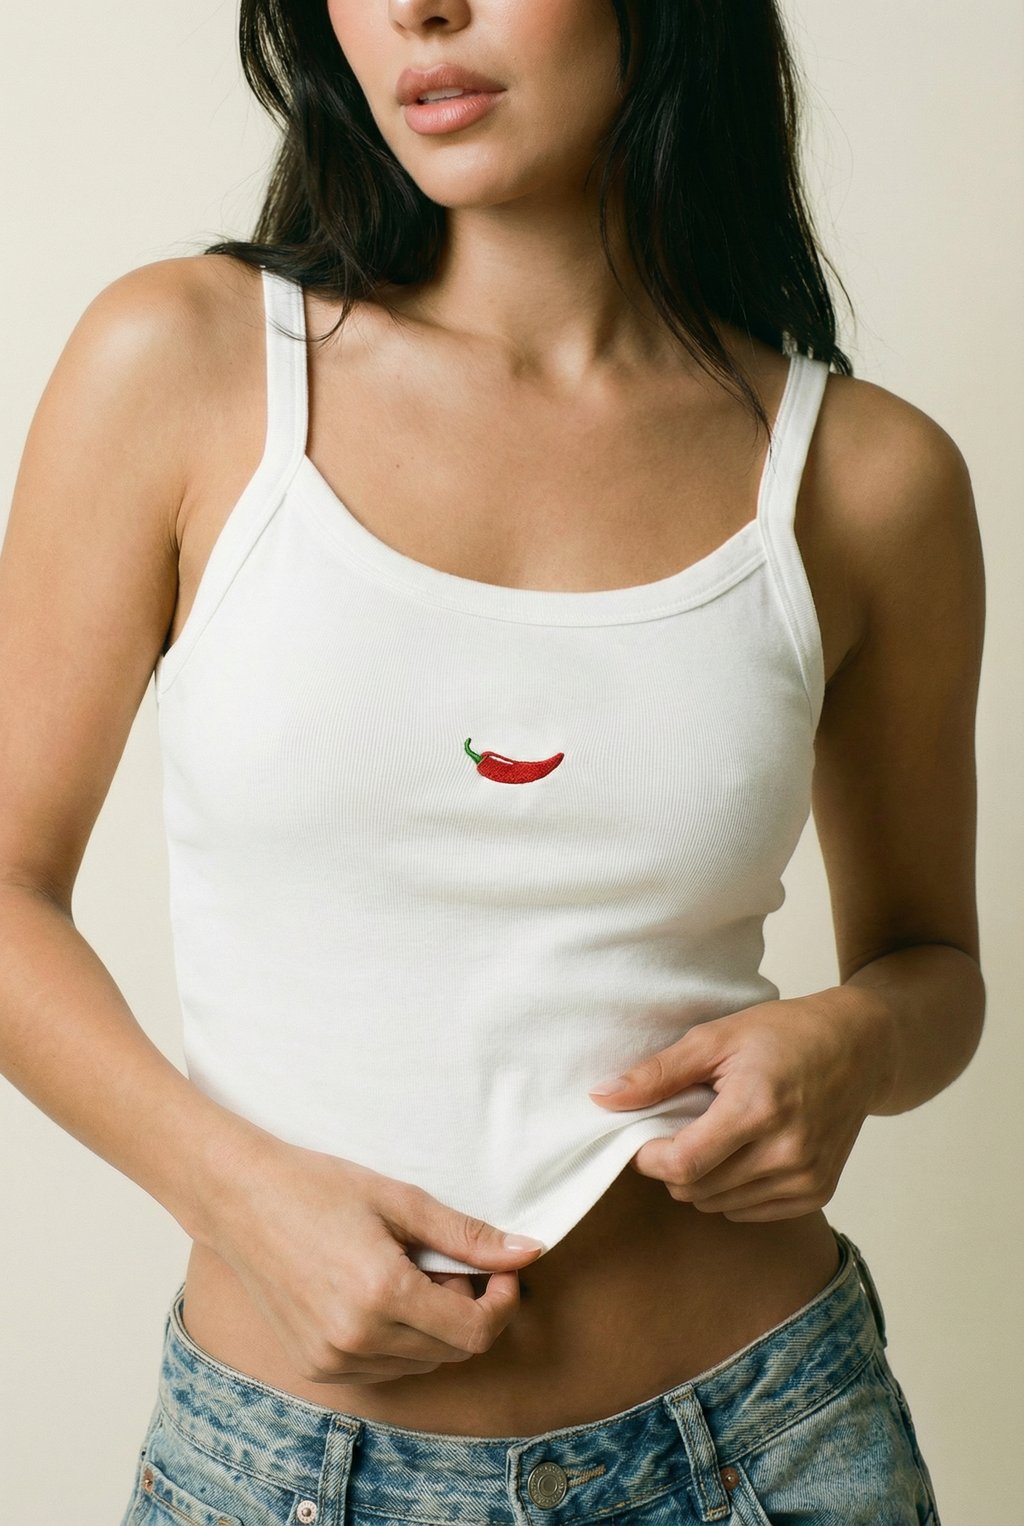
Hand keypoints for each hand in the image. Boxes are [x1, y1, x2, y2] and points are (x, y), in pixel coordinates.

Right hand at [202, 1134, 542, 1384]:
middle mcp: (357, 1340)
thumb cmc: (318, 1188)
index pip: (475, 1332)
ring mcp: (332, 1360)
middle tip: (446, 1262)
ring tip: (407, 1272)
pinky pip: (385, 1369)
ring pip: (422, 1364)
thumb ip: (468, 1236)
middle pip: (452, 1352)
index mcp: (382, 1295)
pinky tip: (380, 1295)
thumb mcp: (401, 1201)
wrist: (240, 1200)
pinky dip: (400, 1340)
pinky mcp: (316, 1367)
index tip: (502, 1272)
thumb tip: (529, 1252)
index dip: (502, 1304)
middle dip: (469, 1310)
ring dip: (434, 1327)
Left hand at [590, 987, 891, 1221]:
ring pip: (719, 1205)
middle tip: (678, 1128)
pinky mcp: (818, 1192)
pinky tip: (739, 1154)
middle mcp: (787, 1151)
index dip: (649, 1157)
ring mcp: (806, 1177)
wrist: (860, 1047)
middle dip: (672, 1165)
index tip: (642, 1137)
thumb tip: (601, 1098)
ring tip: (713, 1136)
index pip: (683, 1164)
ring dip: (701, 1180)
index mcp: (758, 1108)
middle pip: (697, 1189)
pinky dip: (731, 1191)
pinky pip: (750, 1212)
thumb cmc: (785, 1034)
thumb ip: (657, 1073)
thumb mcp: (716, 1038)